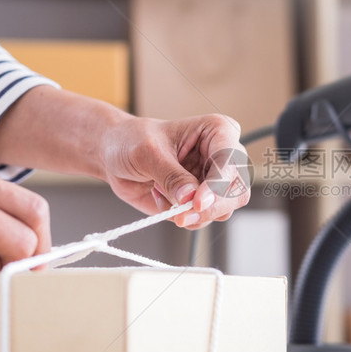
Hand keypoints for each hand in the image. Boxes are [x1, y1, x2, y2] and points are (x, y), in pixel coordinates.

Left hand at [99, 114, 250, 229]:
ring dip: (189, 212)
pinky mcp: (200, 201)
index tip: (197, 202)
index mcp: (218, 131)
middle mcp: (222, 158)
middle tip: (181, 214)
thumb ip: (171, 175)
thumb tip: (190, 197)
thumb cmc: (132, 140)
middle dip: (209, 207)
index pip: (231, 161)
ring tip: (160, 191)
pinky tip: (160, 196)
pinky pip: (201, 220)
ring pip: (221, 211)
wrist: (114, 154)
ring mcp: (212, 182)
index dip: (218, 184)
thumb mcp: (147, 152)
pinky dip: (179, 216)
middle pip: (236, 192)